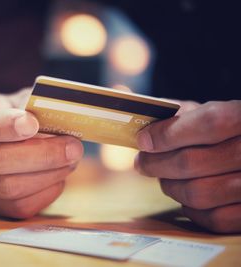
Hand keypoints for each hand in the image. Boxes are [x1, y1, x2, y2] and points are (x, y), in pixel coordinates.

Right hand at [0, 89, 83, 218]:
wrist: (16, 135)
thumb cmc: (22, 112)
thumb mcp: (25, 99)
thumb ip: (36, 107)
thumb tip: (58, 121)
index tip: (32, 123)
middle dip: (40, 154)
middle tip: (72, 146)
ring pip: (8, 187)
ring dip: (49, 173)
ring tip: (72, 158)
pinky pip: (20, 206)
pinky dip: (47, 190)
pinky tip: (59, 174)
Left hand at [134, 100, 240, 232]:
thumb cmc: (232, 133)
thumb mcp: (215, 112)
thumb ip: (184, 113)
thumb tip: (146, 128)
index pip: (209, 123)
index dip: (168, 134)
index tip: (143, 140)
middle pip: (192, 162)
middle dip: (156, 164)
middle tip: (143, 162)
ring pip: (198, 193)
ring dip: (171, 187)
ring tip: (164, 178)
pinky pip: (215, 219)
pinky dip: (193, 210)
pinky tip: (186, 198)